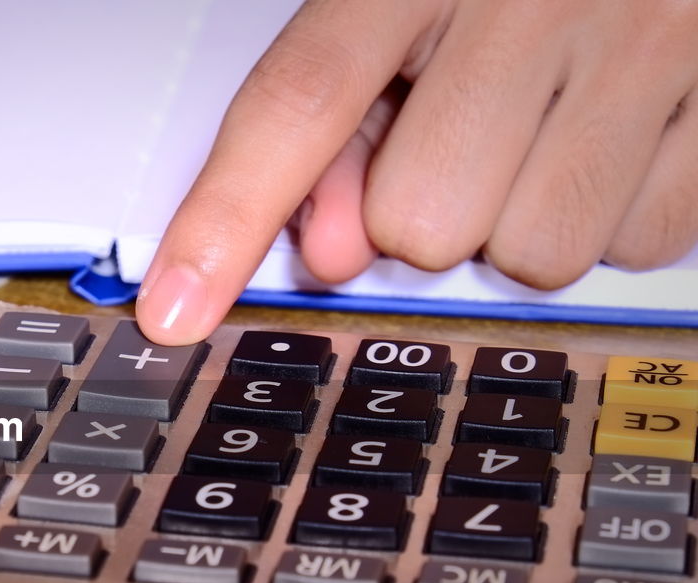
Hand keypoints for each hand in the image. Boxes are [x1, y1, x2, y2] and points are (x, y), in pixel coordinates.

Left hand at [136, 0, 697, 343]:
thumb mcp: (410, 5)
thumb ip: (349, 120)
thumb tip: (332, 254)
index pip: (299, 103)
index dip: (226, 217)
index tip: (173, 310)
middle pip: (420, 220)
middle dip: (425, 208)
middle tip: (466, 138)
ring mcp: (650, 41)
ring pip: (531, 252)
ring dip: (521, 223)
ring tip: (549, 133)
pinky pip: (641, 241)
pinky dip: (618, 217)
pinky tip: (619, 140)